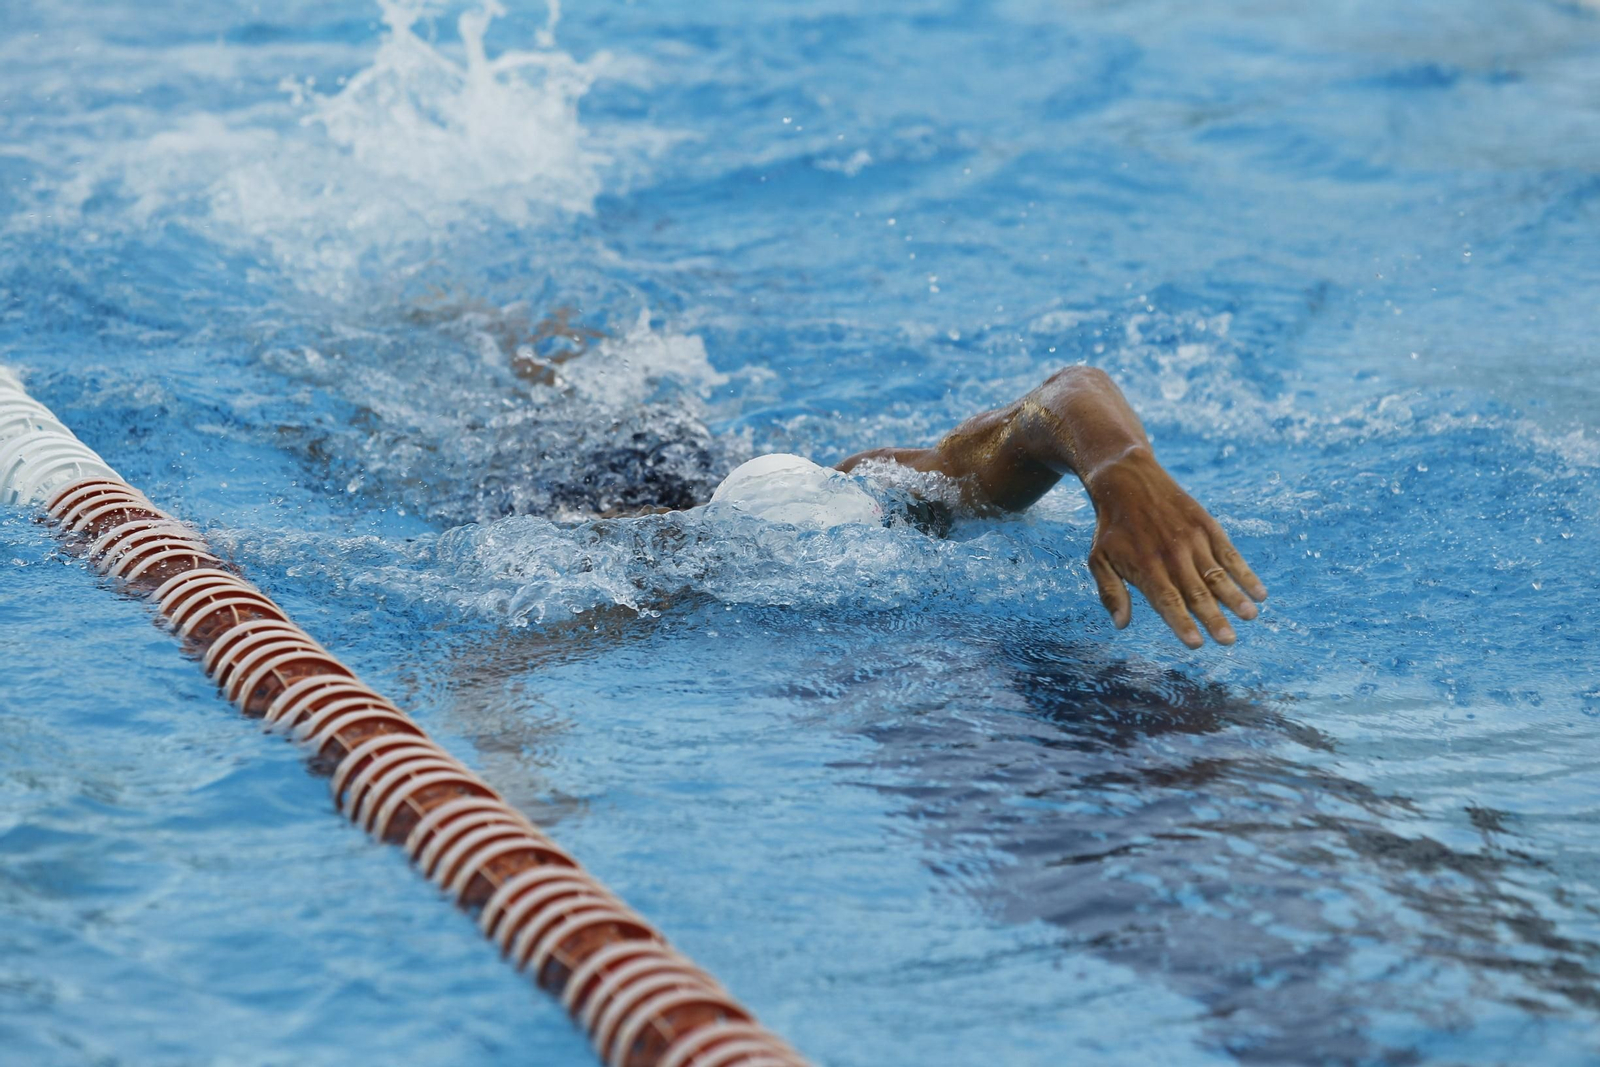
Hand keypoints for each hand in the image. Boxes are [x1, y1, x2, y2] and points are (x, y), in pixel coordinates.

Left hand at [1083, 449, 1267, 647]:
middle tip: (1228, 640)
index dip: (1181, 622)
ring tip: (1250, 616)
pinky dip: (1246, 573)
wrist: (1128, 480)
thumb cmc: (1112, 529)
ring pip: (1216, 573)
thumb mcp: (1099, 559)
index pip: (1167, 600)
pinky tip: (1259, 592)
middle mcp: (1171, 554)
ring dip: (1235, 597)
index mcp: (1145, 566)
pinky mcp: (1207, 526)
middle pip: (1196, 591)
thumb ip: (1110, 592)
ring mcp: (1192, 539)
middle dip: (1213, 618)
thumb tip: (1121, 624)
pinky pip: (1230, 554)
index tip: (1196, 644)